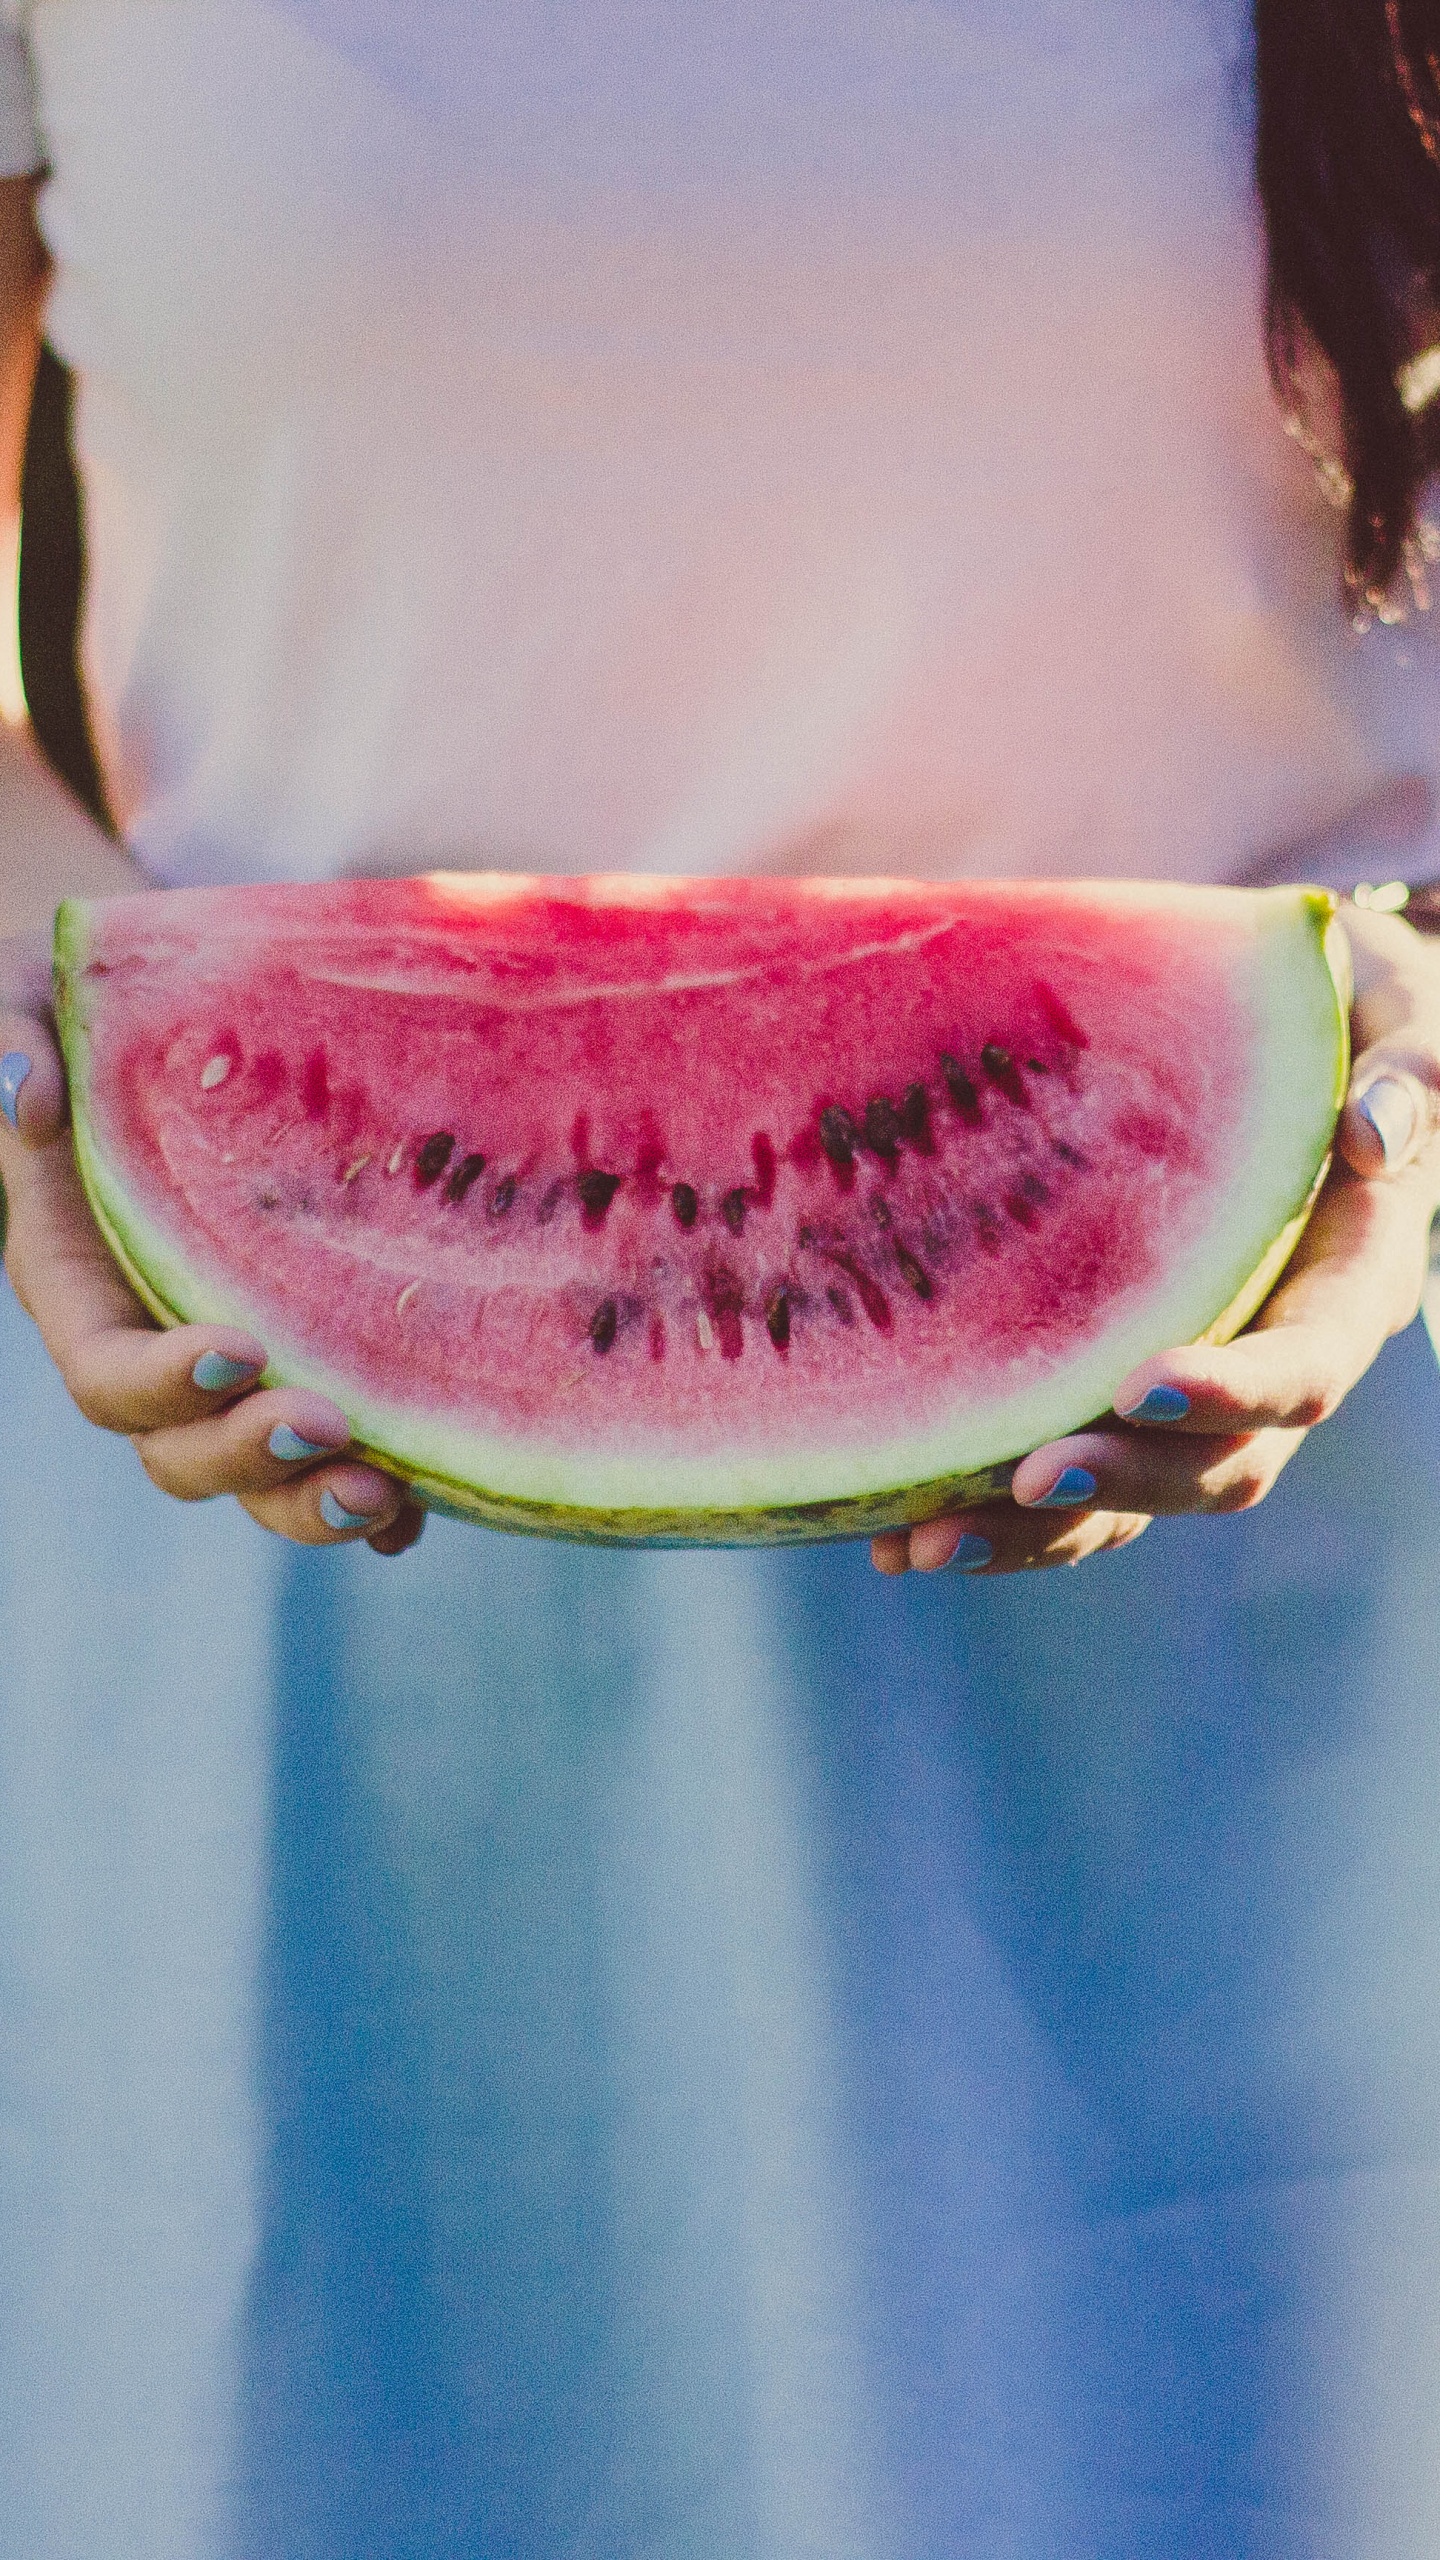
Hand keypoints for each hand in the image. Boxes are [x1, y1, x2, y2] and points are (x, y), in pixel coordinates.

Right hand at [0, 924, 423, 1554]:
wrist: (167, 1012)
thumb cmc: (85, 1000)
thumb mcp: (27, 993)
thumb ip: (12, 1037)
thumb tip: (25, 1097)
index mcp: (80, 1282)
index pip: (105, 1370)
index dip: (160, 1381)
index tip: (234, 1350)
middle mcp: (157, 1342)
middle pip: (183, 1451)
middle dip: (250, 1458)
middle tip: (326, 1428)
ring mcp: (237, 1361)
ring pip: (262, 1473)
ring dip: (316, 1498)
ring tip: (387, 1493)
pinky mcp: (311, 1350)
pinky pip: (340, 1448)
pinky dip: (382, 1491)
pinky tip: (432, 1497)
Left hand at [873, 904, 1439, 1577]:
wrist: (1291, 1031)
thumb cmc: (1347, 1011)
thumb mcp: (1392, 1014)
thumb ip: (1402, 1074)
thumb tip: (1375, 1136)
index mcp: (1352, 1284)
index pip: (1306, 1366)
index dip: (1235, 1392)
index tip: (1142, 1386)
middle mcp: (1278, 1360)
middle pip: (1215, 1466)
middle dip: (1122, 1483)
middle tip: (1024, 1481)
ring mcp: (1200, 1392)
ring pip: (1133, 1498)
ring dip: (1036, 1534)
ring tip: (923, 1545)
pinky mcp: (1124, 1394)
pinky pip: (1071, 1476)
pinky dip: (987, 1512)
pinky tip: (890, 1537)